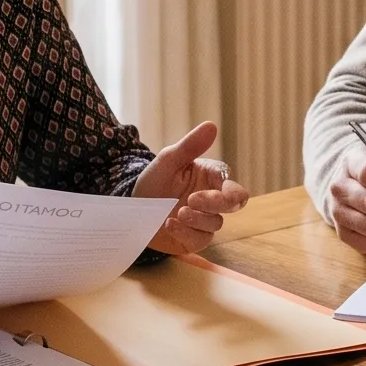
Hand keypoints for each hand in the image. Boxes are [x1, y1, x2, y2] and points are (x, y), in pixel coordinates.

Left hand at [136, 121, 249, 255]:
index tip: (199, 195)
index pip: (233, 187)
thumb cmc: (153, 182)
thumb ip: (190, 145)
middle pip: (233, 205)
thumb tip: (211, 125)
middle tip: (190, 201)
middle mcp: (212, 200)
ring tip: (176, 213)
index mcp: (211, 179)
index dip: (226, 193)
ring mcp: (204, 221)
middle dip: (215, 205)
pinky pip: (200, 240)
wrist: (132, 209)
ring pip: (216, 224)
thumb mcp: (167, 161)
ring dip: (196, 219)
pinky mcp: (194, 239)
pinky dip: (185, 233)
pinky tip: (169, 225)